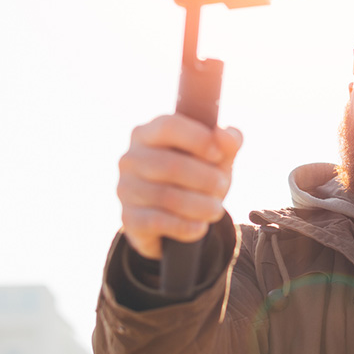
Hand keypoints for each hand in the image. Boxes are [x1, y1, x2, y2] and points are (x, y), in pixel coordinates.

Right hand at [117, 114, 242, 259]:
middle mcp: (130, 158)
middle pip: (170, 165)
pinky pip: (157, 222)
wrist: (175, 218)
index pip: (168, 126)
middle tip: (222, 186)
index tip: (218, 154)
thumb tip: (224, 135)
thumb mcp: (216, 158)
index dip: (197, 139)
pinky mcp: (128, 218)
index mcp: (148, 133)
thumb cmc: (196, 176)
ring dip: (200, 205)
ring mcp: (126, 188)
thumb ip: (227, 143)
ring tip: (216, 209)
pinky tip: (200, 227)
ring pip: (166, 196)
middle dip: (205, 178)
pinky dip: (185, 226)